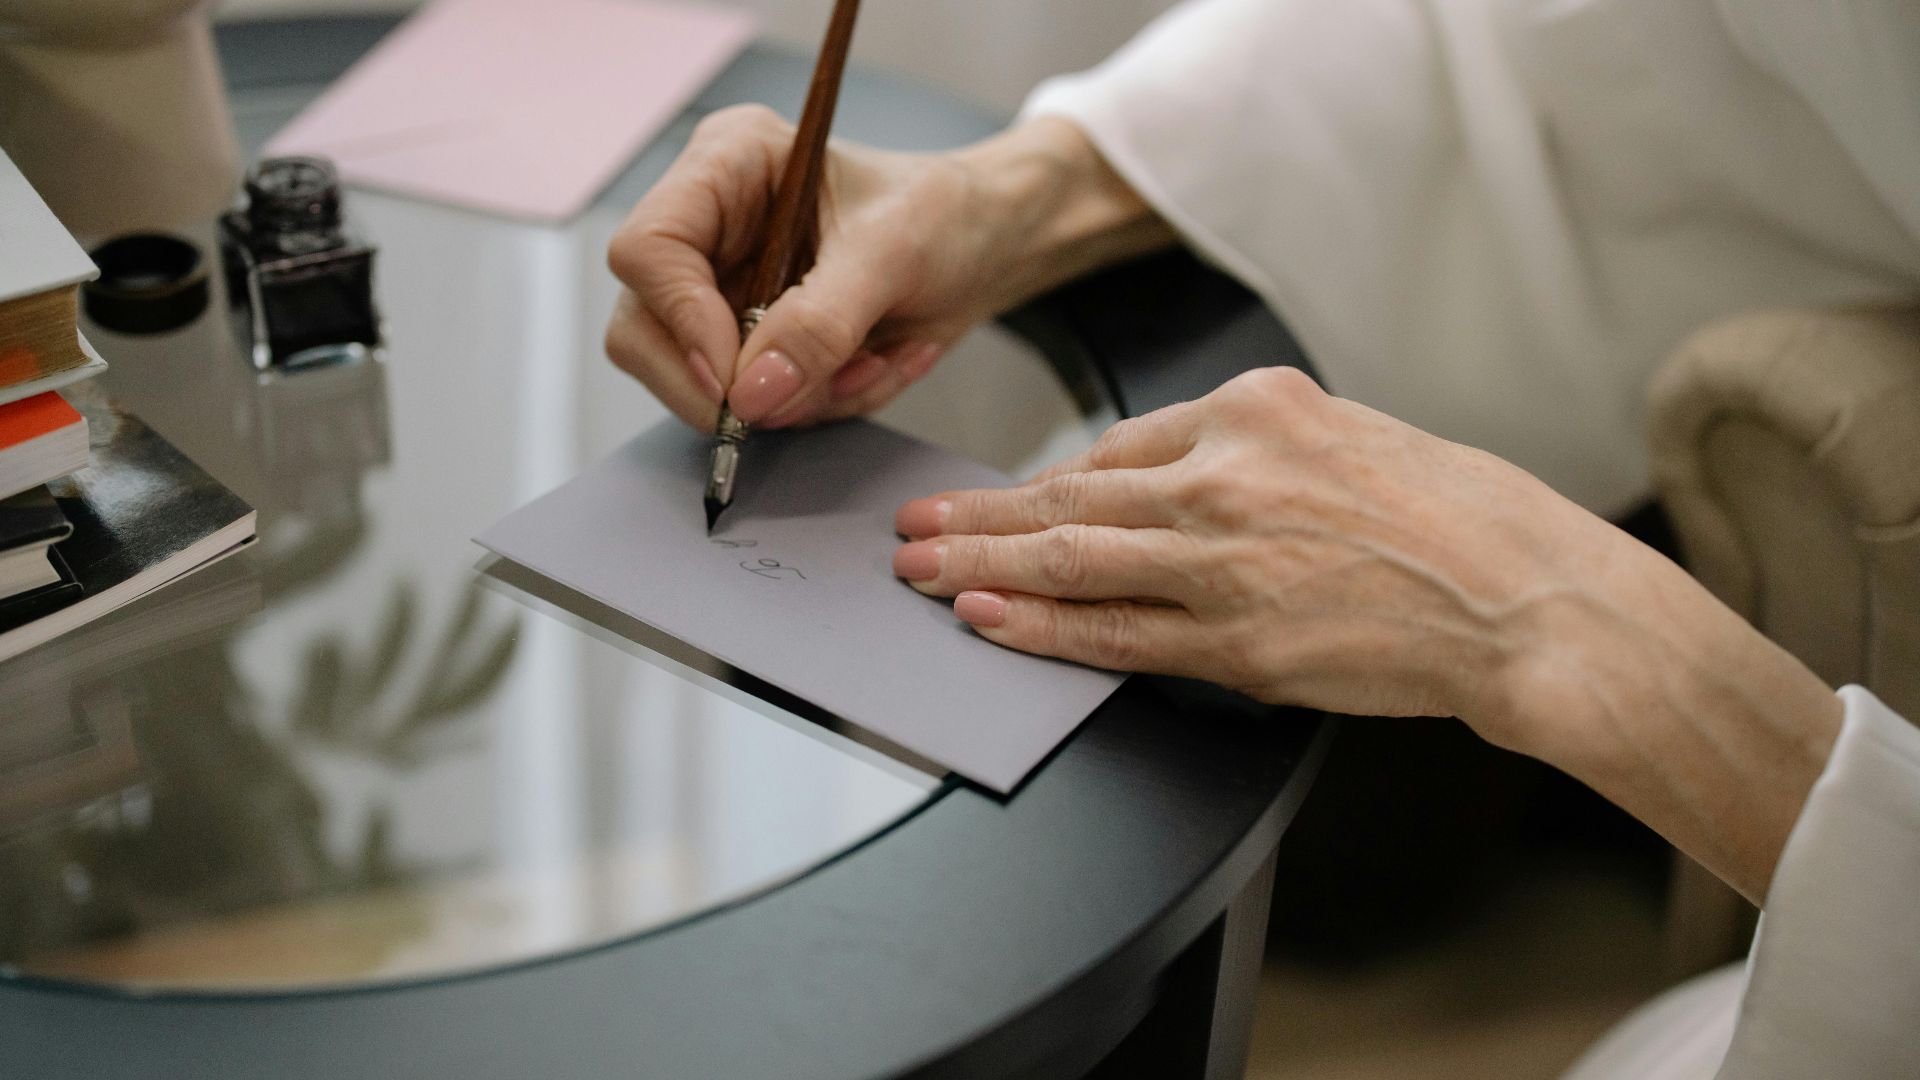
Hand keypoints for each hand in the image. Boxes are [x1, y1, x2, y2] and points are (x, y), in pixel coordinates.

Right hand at [606, 109, 1172, 428]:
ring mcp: (719, 291)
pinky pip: (755, 406)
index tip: (735, 378)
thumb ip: (820, 323)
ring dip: (795, 398)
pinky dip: (819, 404)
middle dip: (731, 383)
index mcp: (726, 166)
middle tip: (812, 392)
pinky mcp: (748, 342)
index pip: (647, 250)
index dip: (680, 321)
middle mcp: (707, 227)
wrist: (989, 247)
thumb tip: (749, 394)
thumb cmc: (946, 214)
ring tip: (874, 362)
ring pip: (696, 383)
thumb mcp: (894, 255)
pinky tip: (874, 365)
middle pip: (644, 330)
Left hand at [892, 366, 1600, 722]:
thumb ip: (1253, 454)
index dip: (1043, 482)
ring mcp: (1225, 558)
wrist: (1528, 597)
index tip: (998, 495)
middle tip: (914, 523)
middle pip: (1071, 495)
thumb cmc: (1459, 519)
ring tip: (918, 571)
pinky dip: (1039, 626)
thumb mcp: (1351, 439)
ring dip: (980, 565)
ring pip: (1072, 557)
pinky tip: (985, 619)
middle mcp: (1228, 473)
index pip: (1118, 448)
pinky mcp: (1236, 640)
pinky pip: (1113, 631)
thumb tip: (1166, 485)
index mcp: (1257, 408)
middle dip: (978, 515)